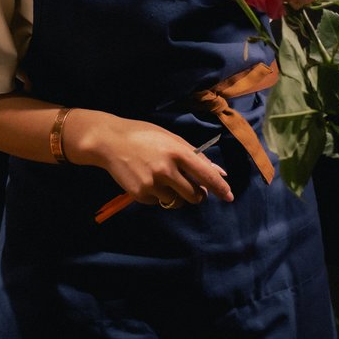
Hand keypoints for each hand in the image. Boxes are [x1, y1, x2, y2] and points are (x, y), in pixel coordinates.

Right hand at [76, 114, 231, 206]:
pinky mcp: (140, 194)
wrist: (110, 141)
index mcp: (177, 152)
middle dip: (197, 195)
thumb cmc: (144, 136)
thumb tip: (219, 172)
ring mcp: (153, 183)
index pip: (206, 174)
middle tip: (191, 188)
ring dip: (176, 196)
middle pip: (194, 195)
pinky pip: (158, 202)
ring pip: (176, 202)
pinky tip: (147, 180)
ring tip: (164, 181)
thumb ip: (195, 156)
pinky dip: (158, 196)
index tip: (229, 196)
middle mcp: (167, 169)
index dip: (220, 187)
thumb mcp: (171, 139)